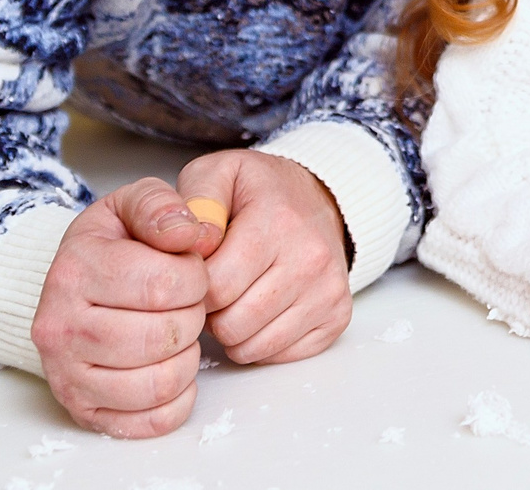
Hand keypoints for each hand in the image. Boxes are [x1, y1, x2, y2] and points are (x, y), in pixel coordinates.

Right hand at [31, 177, 224, 436]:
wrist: (70, 284)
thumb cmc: (110, 246)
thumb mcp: (131, 204)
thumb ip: (162, 207)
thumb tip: (193, 233)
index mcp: (74, 270)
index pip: (164, 284)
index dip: (196, 277)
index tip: (189, 271)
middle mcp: (60, 327)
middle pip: (164, 336)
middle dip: (192, 317)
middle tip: (185, 304)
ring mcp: (67, 375)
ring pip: (160, 383)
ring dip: (187, 358)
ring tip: (177, 334)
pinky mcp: (83, 411)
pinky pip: (152, 421)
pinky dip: (177, 399)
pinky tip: (171, 367)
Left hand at [176, 150, 352, 366]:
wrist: (318, 198)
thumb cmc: (260, 192)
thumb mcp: (219, 173)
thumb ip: (195, 200)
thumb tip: (193, 244)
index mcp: (277, 221)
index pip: (215, 287)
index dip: (194, 287)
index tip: (199, 270)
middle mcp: (310, 258)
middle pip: (232, 324)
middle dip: (212, 312)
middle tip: (218, 286)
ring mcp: (328, 291)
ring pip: (254, 347)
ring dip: (234, 330)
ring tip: (237, 297)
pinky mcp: (337, 316)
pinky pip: (280, 355)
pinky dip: (262, 341)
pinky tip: (262, 310)